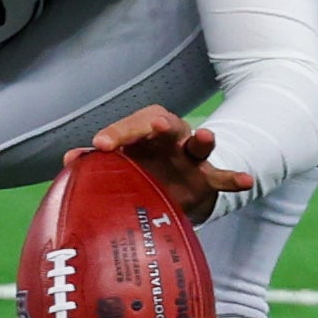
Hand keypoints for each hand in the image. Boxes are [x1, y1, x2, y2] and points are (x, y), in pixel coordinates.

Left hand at [90, 103, 254, 222]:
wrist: (171, 192)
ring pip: (198, 144)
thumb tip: (70, 160)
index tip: (100, 146)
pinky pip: (222, 177)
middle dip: (160, 125)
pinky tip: (246, 181)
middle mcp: (170, 139)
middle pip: (167, 125)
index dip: (117, 133)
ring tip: (204, 136)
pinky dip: (234, 178)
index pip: (132, 125)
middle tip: (157, 125)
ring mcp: (190, 158)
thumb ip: (97, 163)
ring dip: (202, 140)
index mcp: (144, 133)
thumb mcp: (120, 166)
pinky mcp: (206, 180)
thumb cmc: (140, 171)